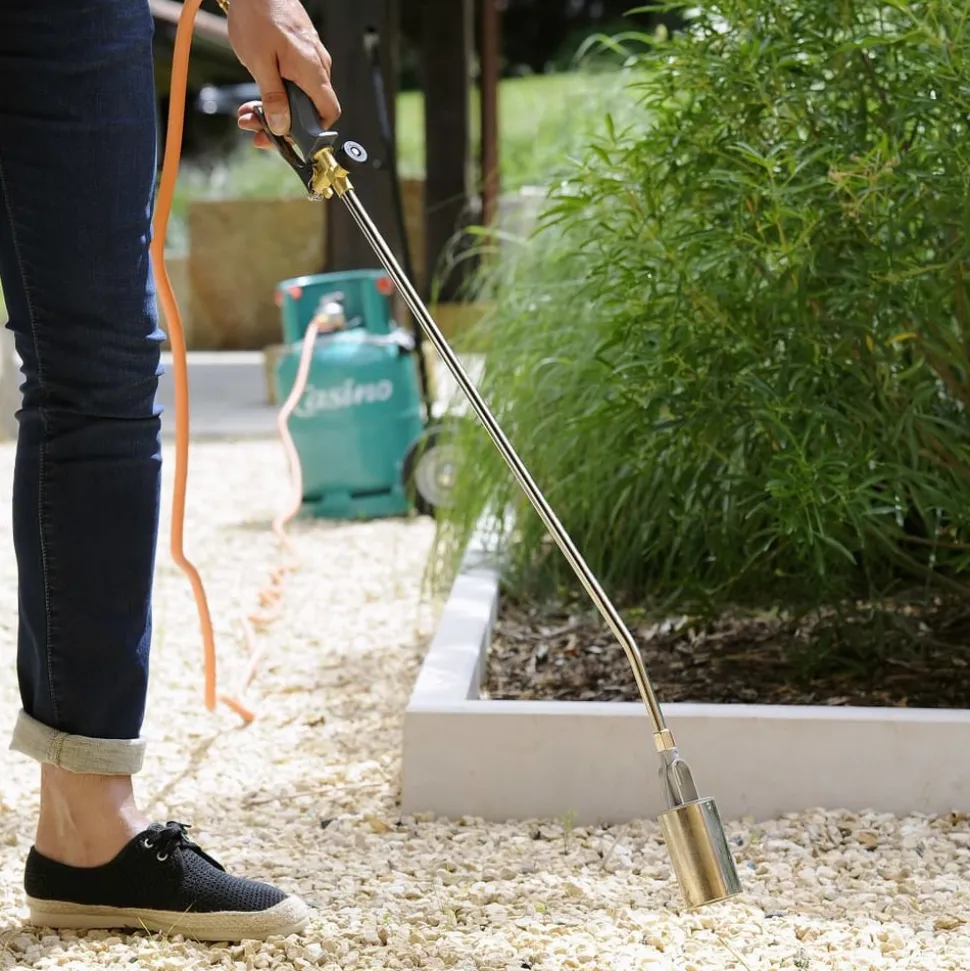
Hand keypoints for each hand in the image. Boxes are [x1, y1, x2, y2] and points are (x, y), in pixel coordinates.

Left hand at [228, 0, 340, 149]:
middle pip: (309, 110)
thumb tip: (281, 127)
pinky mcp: (300, 53)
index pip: (328, 114)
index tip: (287, 140)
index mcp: (313, 72)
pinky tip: (257, 94)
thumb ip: (273, 98)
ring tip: (248, 112)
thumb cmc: (257, 14)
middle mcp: (317, 67)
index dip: (312, 134)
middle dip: (281, 125)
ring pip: (299, 98)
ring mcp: (311, 59)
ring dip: (274, 110)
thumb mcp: (259, 62)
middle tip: (254, 129)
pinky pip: (295, 82)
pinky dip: (276, 93)